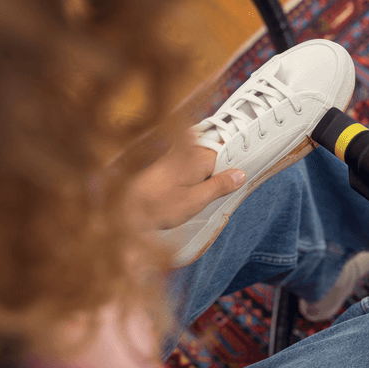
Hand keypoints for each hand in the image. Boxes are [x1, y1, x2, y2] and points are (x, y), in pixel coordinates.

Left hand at [128, 133, 245, 230]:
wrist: (126, 212)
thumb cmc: (159, 207)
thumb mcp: (196, 200)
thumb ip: (219, 185)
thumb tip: (240, 174)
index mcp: (198, 158)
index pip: (226, 155)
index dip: (234, 168)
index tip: (242, 179)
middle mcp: (186, 154)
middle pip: (214, 159)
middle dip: (221, 174)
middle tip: (225, 192)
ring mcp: (174, 160)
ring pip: (201, 166)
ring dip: (206, 181)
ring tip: (203, 198)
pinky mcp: (165, 169)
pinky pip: (189, 171)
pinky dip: (194, 182)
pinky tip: (190, 196)